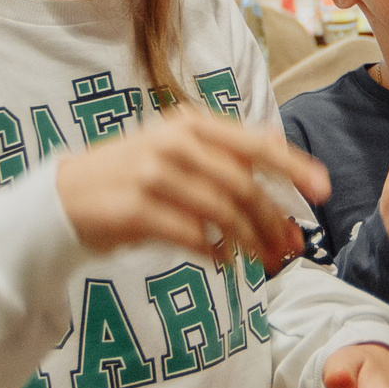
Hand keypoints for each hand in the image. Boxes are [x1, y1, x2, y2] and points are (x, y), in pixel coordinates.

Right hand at [56, 111, 327, 267]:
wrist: (65, 197)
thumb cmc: (130, 175)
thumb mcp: (176, 148)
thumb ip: (223, 149)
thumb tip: (278, 144)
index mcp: (190, 124)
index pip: (255, 144)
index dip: (294, 167)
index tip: (323, 192)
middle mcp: (174, 143)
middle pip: (243, 186)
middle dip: (274, 220)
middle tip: (293, 248)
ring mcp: (153, 175)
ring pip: (222, 213)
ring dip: (250, 242)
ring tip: (265, 261)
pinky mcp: (136, 209)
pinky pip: (192, 235)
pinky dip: (214, 252)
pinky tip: (221, 262)